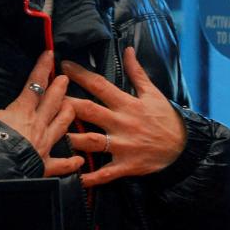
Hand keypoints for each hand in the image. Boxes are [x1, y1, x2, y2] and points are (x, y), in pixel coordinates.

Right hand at [0, 52, 83, 176]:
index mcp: (23, 111)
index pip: (35, 85)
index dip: (42, 68)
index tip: (50, 55)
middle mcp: (38, 125)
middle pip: (52, 103)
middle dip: (59, 89)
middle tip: (65, 78)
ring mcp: (44, 145)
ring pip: (61, 126)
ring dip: (68, 115)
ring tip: (73, 107)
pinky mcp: (44, 165)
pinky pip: (61, 164)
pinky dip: (71, 163)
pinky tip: (79, 160)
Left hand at [62, 47, 185, 187]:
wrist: (183, 147)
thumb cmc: (165, 119)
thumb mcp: (153, 93)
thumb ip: (137, 72)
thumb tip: (128, 50)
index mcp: (128, 104)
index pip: (100, 85)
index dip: (80, 75)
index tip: (62, 66)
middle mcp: (122, 123)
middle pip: (90, 111)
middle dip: (67, 104)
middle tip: (47, 99)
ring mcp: (123, 145)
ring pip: (92, 141)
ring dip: (71, 139)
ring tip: (50, 137)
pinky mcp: (125, 165)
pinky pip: (105, 173)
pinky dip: (90, 177)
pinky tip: (74, 178)